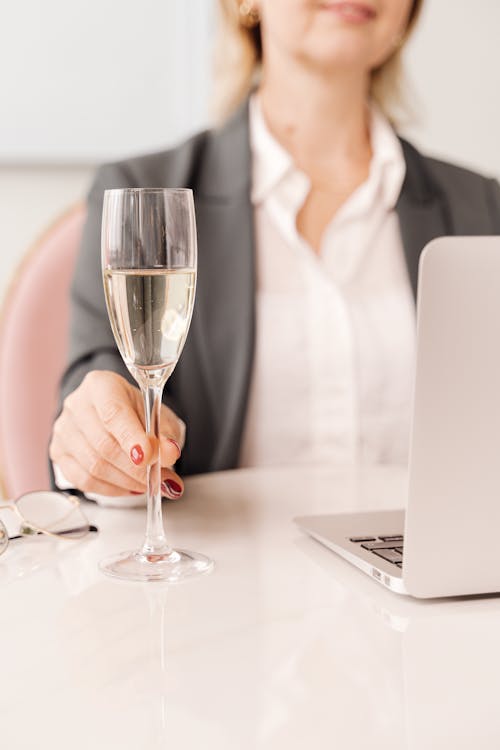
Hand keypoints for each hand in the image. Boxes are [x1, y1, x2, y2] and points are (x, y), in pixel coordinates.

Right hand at [50, 370, 184, 498]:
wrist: (116, 415)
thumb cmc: (136, 412)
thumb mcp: (158, 415)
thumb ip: (165, 433)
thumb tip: (169, 453)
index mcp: (101, 385)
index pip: (114, 414)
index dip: (132, 439)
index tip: (150, 458)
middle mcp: (76, 404)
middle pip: (104, 445)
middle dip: (137, 468)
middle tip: (162, 479)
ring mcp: (64, 430)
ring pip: (94, 466)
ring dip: (127, 481)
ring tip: (150, 483)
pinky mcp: (59, 453)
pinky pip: (84, 480)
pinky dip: (112, 489)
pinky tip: (130, 487)